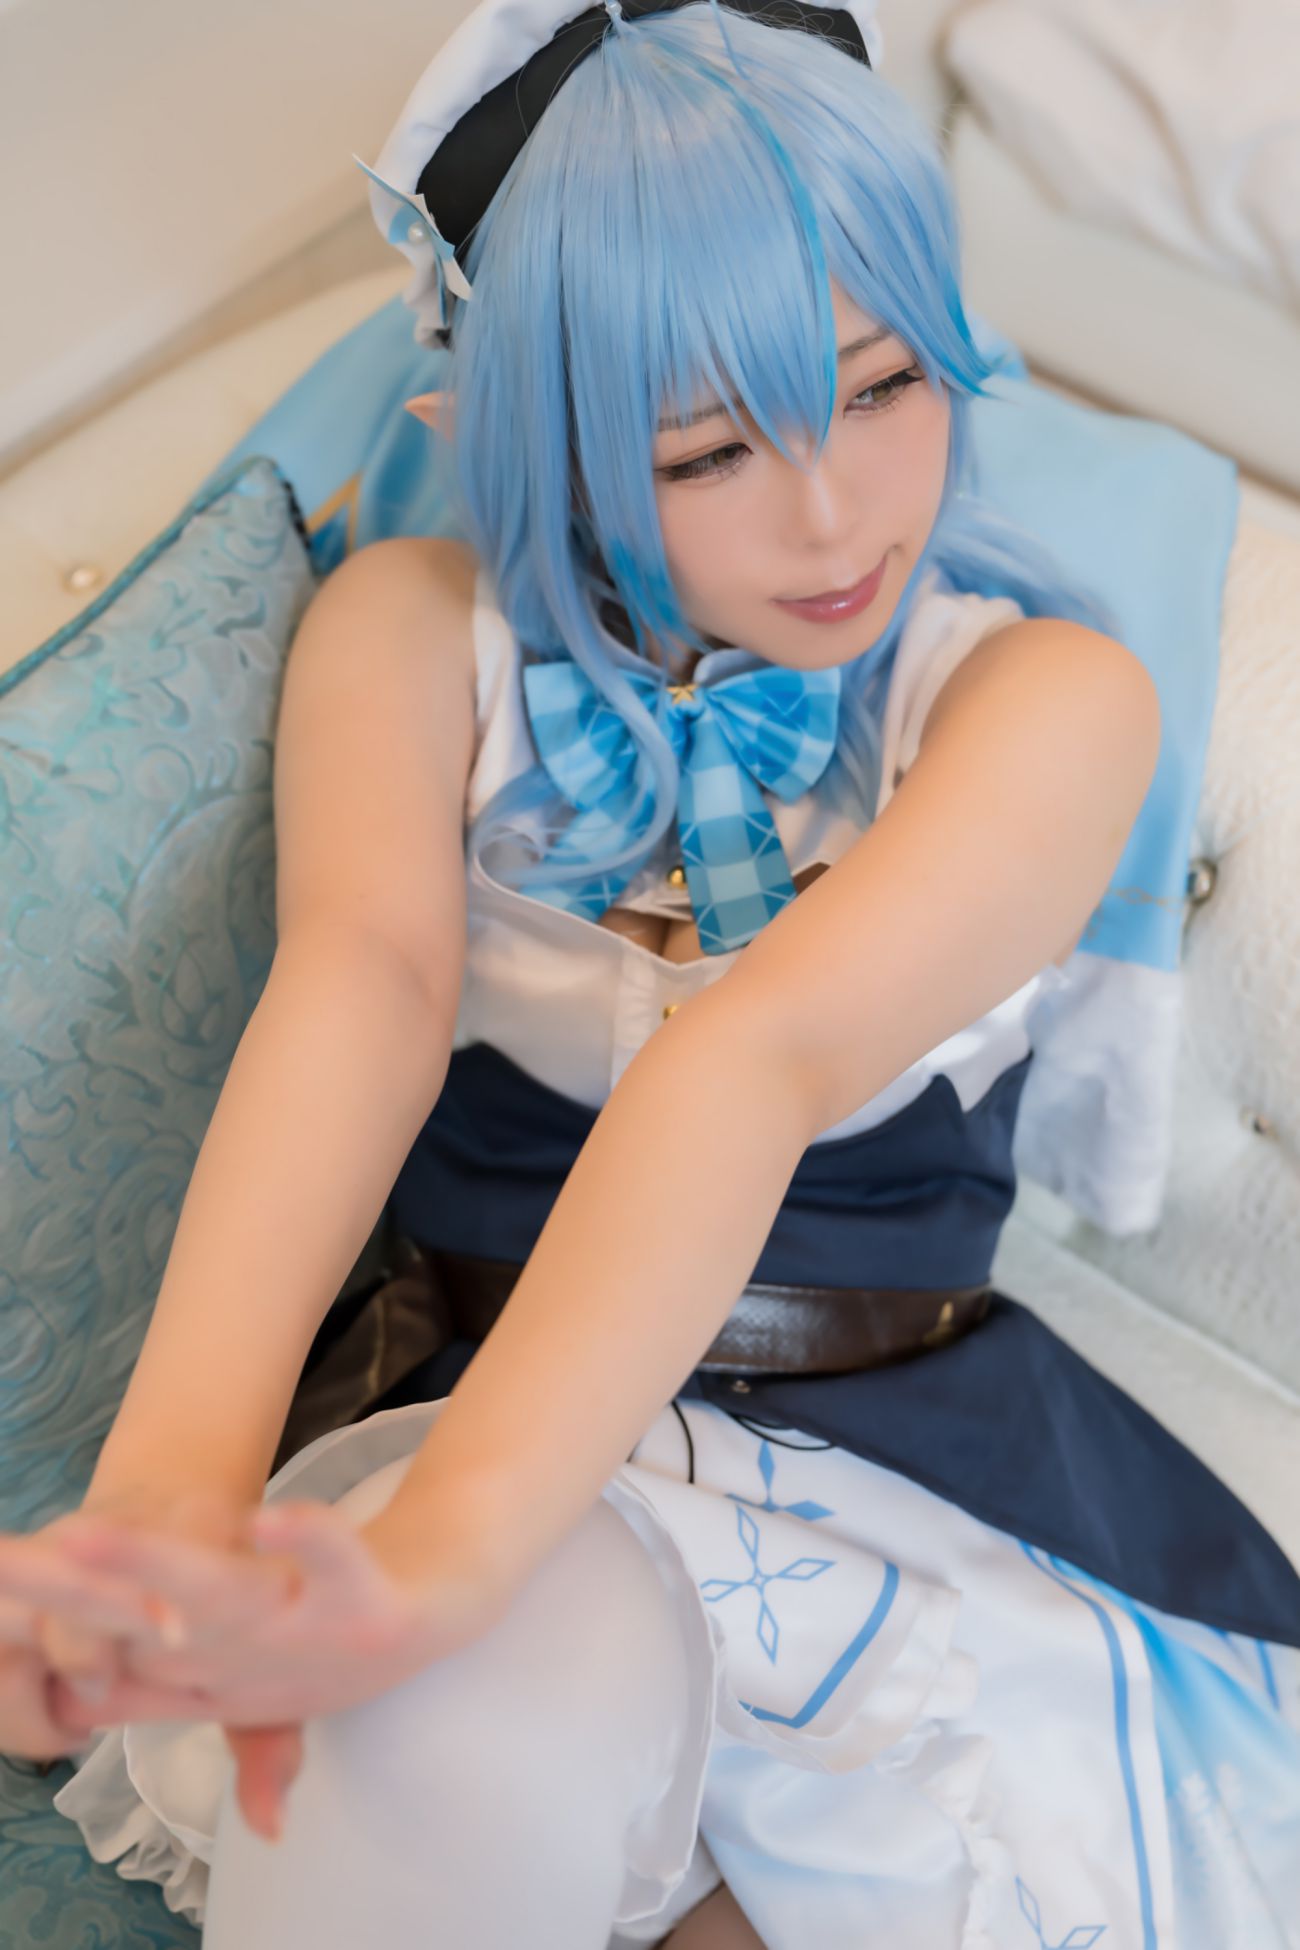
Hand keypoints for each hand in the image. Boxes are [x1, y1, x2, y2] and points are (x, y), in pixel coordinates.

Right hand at [31, 1498, 509, 1838]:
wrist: (442, 1601)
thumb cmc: (324, 1633)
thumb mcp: (234, 1653)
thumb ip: (151, 1658)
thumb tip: (67, 1660)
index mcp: (195, 1664)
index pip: (89, 1645)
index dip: (24, 1619)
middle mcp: (236, 1653)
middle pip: (129, 1622)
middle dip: (53, 1588)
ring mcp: (303, 1628)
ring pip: (216, 1590)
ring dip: (154, 1565)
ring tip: (87, 1529)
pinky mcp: (370, 1601)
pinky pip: (332, 1557)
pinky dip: (303, 1537)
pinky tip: (267, 1514)